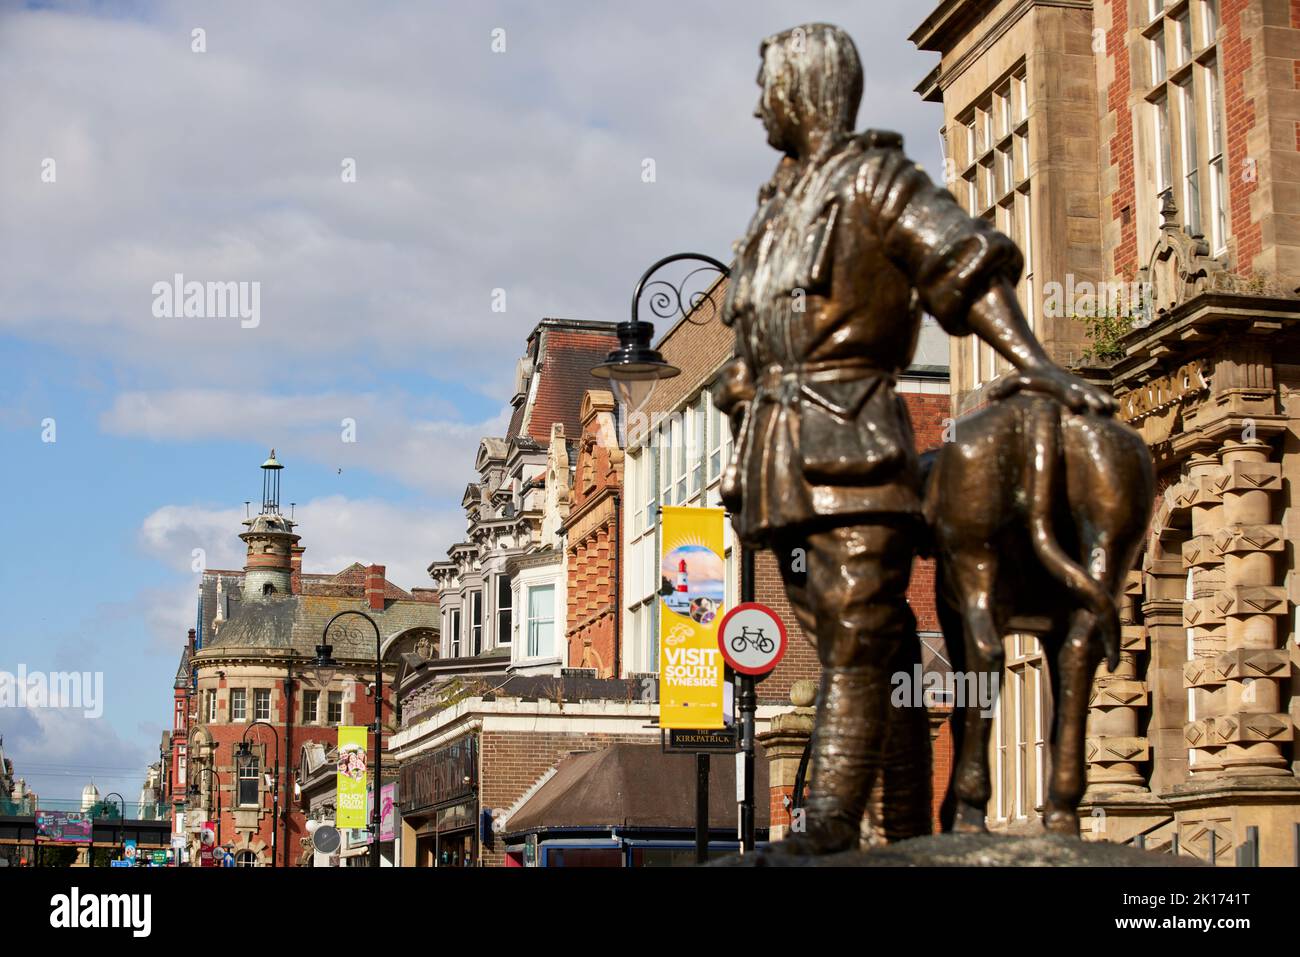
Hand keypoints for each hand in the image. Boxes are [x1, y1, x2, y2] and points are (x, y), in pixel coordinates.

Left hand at [990, 364, 1116, 415]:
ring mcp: (1076, 385)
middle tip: (1102, 408)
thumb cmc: (1025, 379)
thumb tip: (989, 397)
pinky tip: (1115, 409)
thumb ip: (1002, 389)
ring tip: (1113, 410)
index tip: (1078, 404)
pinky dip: (1104, 400)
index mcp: (1052, 382)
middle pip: (1081, 390)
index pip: (1062, 390)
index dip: (1070, 397)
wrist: (1041, 367)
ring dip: (1101, 400)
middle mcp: (1068, 383)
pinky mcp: (1081, 389)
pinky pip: (1095, 394)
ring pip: (1091, 392)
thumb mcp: (1013, 382)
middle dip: (1091, 399)